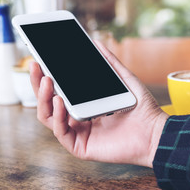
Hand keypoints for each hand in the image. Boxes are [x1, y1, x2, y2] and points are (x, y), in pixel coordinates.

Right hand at [29, 41, 168, 167]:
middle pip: (48, 101)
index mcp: (85, 103)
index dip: (47, 75)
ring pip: (49, 116)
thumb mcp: (124, 79)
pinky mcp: (80, 146)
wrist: (154, 131)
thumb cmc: (141, 108)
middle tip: (35, 65)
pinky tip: (59, 101)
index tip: (40, 58)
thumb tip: (97, 43)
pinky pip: (61, 132)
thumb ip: (110, 62)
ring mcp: (78, 132)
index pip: (59, 89)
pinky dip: (57, 117)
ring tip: (47, 80)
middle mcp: (78, 117)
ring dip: (44, 98)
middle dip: (38, 84)